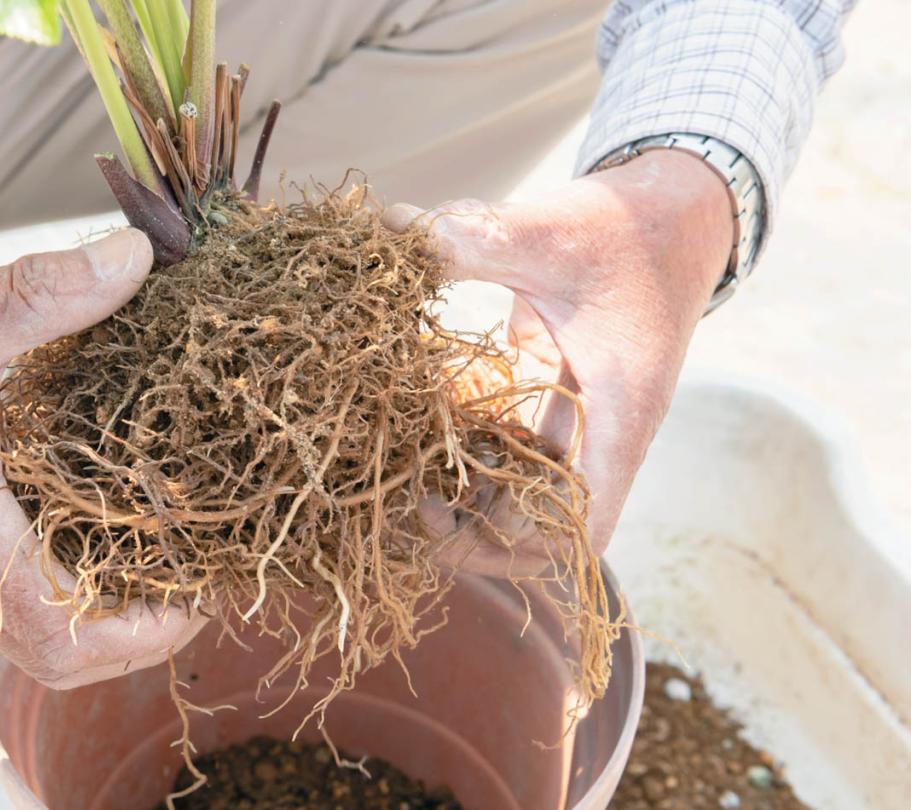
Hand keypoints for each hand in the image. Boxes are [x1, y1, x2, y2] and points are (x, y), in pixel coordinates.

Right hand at [0, 230, 205, 688]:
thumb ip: (49, 292)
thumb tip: (134, 259)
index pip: (69, 644)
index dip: (146, 632)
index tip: (198, 600)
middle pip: (56, 647)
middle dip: (131, 622)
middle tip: (186, 571)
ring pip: (20, 619)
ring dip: (87, 595)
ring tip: (145, 540)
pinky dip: (41, 565)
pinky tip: (68, 505)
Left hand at [384, 151, 732, 575]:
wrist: (676, 206)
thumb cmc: (629, 226)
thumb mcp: (552, 232)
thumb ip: (476, 236)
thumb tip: (392, 227)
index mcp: (618, 413)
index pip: (584, 524)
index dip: (518, 546)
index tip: (447, 526)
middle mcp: (600, 430)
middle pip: (545, 526)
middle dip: (479, 531)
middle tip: (413, 500)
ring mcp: (576, 416)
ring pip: (524, 491)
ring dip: (470, 496)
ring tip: (408, 476)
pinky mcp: (552, 392)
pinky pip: (510, 445)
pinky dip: (470, 447)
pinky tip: (421, 427)